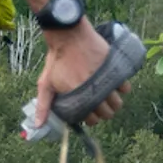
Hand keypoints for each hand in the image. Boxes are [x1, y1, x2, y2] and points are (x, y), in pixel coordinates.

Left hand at [29, 21, 129, 135]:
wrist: (69, 36)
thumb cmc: (57, 59)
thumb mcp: (46, 83)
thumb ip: (43, 106)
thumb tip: (37, 125)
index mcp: (77, 98)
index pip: (91, 120)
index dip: (90, 118)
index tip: (88, 113)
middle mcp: (93, 92)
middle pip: (107, 114)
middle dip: (102, 113)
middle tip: (97, 104)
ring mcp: (105, 81)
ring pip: (117, 103)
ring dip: (113, 103)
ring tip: (106, 96)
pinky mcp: (114, 70)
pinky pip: (125, 88)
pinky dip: (122, 89)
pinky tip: (114, 86)